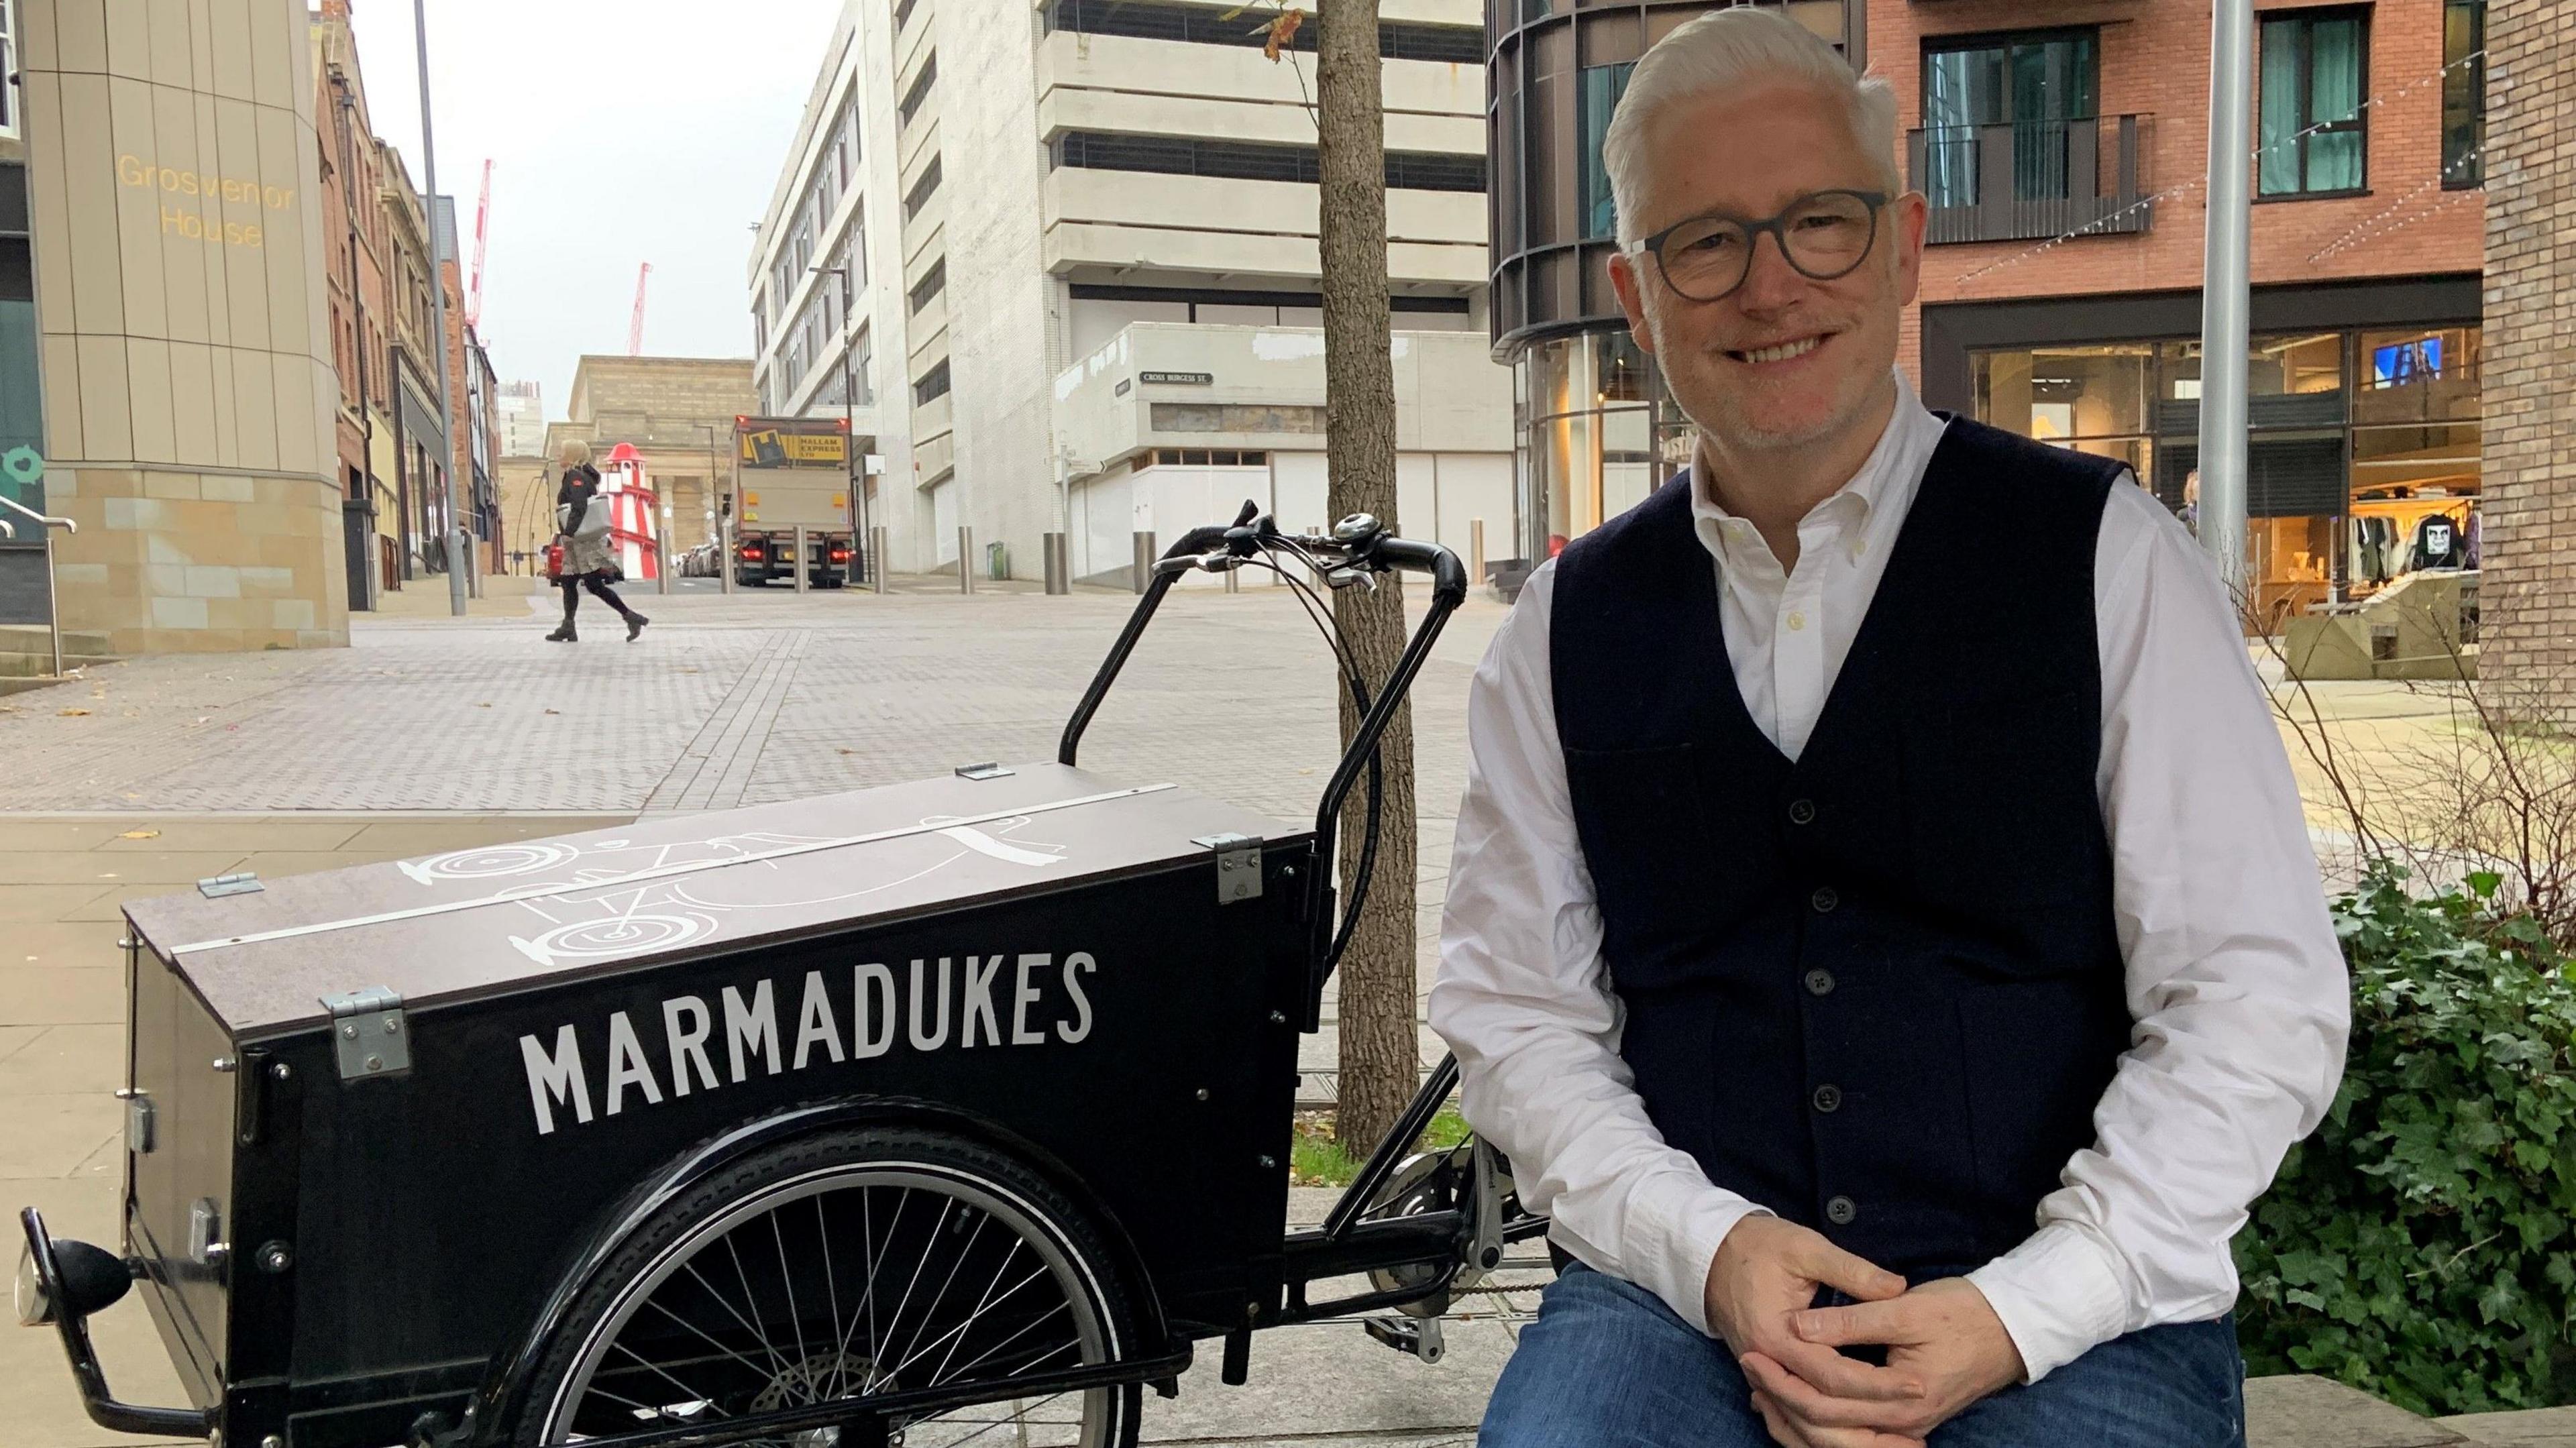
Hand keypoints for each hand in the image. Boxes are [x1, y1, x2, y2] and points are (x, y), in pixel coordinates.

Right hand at [1702, 1217, 1924, 1446]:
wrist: (1711, 1252)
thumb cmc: (1760, 1246)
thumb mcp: (1806, 1247)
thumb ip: (1852, 1270)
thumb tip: (1897, 1287)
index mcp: (1776, 1335)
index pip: (1834, 1375)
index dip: (1878, 1384)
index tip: (1918, 1386)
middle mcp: (1766, 1363)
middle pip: (1818, 1414)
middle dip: (1868, 1426)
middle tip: (1916, 1435)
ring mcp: (1762, 1374)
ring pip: (1804, 1425)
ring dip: (1849, 1440)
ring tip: (1896, 1443)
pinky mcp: (1765, 1376)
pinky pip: (1794, 1417)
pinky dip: (1824, 1433)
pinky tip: (1858, 1437)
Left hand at [1739, 1277, 2025, 1445]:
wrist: (2013, 1328)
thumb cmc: (1964, 1313)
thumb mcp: (1906, 1308)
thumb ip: (1851, 1318)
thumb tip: (1798, 1327)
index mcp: (1902, 1400)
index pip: (1826, 1398)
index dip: (1784, 1375)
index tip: (1753, 1350)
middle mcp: (1903, 1425)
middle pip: (1825, 1429)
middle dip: (1781, 1399)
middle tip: (1748, 1367)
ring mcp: (1905, 1427)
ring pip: (1836, 1440)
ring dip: (1795, 1418)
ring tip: (1758, 1389)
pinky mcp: (1904, 1421)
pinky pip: (1852, 1436)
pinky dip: (1818, 1424)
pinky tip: (1792, 1403)